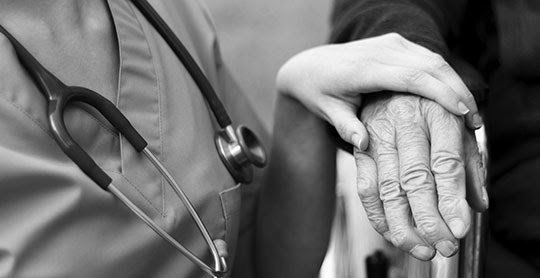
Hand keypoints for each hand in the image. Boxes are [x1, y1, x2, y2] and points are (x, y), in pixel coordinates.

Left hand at [277, 33, 481, 150]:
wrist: (311, 66)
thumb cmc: (319, 92)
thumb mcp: (327, 111)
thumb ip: (346, 127)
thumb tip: (364, 146)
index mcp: (364, 68)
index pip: (411, 77)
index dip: (440, 93)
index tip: (463, 113)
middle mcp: (381, 50)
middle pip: (430, 66)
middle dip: (457, 91)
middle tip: (476, 121)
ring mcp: (390, 43)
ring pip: (433, 59)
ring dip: (455, 83)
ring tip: (471, 113)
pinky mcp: (396, 43)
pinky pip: (427, 57)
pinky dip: (444, 76)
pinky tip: (455, 97)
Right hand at [354, 93, 487, 259]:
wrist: (389, 83)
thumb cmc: (428, 107)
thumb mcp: (457, 126)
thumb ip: (469, 164)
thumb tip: (478, 204)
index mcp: (438, 114)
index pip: (446, 162)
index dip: (452, 199)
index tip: (458, 228)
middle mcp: (406, 122)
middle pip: (415, 178)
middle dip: (429, 219)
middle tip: (442, 245)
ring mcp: (379, 135)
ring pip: (387, 188)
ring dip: (402, 225)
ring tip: (420, 248)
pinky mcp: (360, 149)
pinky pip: (365, 188)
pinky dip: (378, 216)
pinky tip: (393, 233)